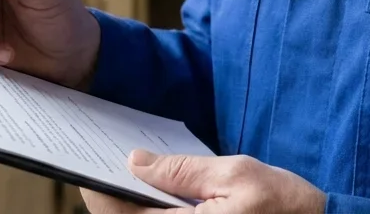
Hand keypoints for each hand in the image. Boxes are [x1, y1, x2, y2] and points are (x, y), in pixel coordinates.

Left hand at [80, 150, 325, 213]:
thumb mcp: (235, 175)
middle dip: (111, 195)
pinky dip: (152, 212)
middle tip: (103, 161)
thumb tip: (136, 162)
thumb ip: (183, 171)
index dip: (96, 189)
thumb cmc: (285, 206)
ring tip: (132, 172)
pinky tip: (159, 190)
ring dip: (130, 205)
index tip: (84, 164)